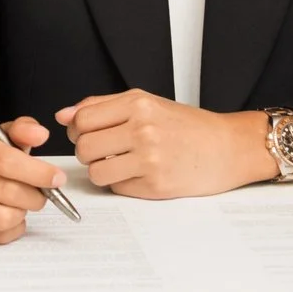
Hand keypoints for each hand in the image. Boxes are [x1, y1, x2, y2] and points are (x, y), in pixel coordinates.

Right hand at [0, 118, 67, 244]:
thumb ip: (20, 130)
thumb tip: (40, 135)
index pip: (5, 161)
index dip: (37, 172)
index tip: (56, 179)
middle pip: (7, 192)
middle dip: (35, 196)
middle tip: (41, 193)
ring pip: (3, 218)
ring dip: (22, 213)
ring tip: (21, 203)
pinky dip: (11, 228)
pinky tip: (8, 215)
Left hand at [57, 90, 267, 199]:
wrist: (229, 147)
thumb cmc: (188, 126)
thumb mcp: (147, 103)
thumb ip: (102, 106)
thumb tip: (63, 115)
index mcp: (139, 104)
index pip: (82, 119)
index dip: (78, 130)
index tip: (87, 133)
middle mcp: (143, 129)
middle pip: (84, 147)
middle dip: (88, 152)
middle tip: (105, 151)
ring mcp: (150, 159)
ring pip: (95, 171)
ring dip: (102, 170)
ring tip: (121, 163)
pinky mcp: (156, 186)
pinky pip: (117, 188)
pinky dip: (122, 183)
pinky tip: (139, 174)